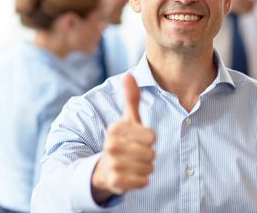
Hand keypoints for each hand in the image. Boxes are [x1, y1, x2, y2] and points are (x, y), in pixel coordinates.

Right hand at [91, 73, 155, 202]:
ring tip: (133, 164)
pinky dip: (142, 180)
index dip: (150, 139)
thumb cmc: (123, 141)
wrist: (105, 169)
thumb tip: (129, 74)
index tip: (139, 139)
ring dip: (145, 167)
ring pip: (148, 167)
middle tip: (136, 154)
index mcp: (114, 129)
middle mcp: (110, 145)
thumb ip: (131, 98)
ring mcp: (112, 164)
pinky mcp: (115, 182)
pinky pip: (143, 181)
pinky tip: (132, 175)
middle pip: (150, 153)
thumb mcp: (128, 120)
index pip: (151, 136)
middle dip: (148, 155)